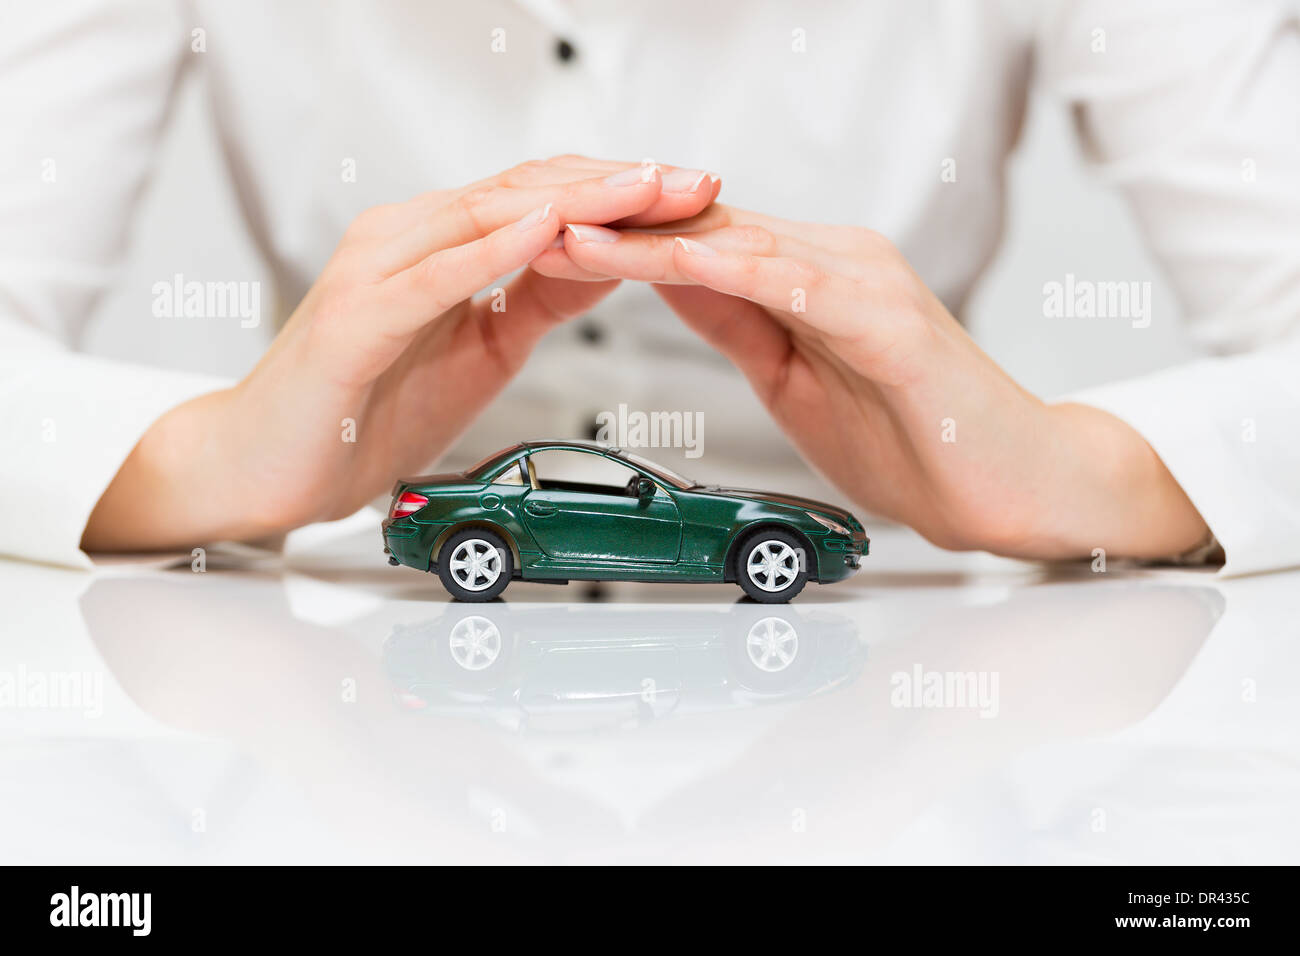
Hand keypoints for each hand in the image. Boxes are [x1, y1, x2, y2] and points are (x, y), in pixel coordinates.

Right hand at [83, 157, 720, 549]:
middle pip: (525, 191)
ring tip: (641, 189)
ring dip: (572, 201)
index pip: (542, 197)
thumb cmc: (365, 407)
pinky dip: (493, 250)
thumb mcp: (483, 349)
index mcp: (439, 246)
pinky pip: (434, 276)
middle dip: (616, 184)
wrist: (269, 465)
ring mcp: (378, 271)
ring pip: (485, 216)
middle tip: (689, 180)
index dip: (619, 190)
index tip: (690, 192)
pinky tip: (544, 233)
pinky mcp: (356, 317)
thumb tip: (603, 258)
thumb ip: (535, 299)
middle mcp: (407, 240)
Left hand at [533, 205, 1208, 559]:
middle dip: (613, 229)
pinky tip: (682, 266)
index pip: (695, 246)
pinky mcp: (892, 320)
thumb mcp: (791, 378)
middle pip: (704, 232)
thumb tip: (673, 281)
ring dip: (651, 239)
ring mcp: (865, 284)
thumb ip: (739, 324)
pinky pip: (802, 286)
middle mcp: (833, 263)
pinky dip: (738, 272)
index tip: (542, 246)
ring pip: (739, 246)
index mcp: (807, 279)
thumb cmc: (915, 439)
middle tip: (530, 222)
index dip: (616, 243)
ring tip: (575, 234)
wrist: (1012, 487)